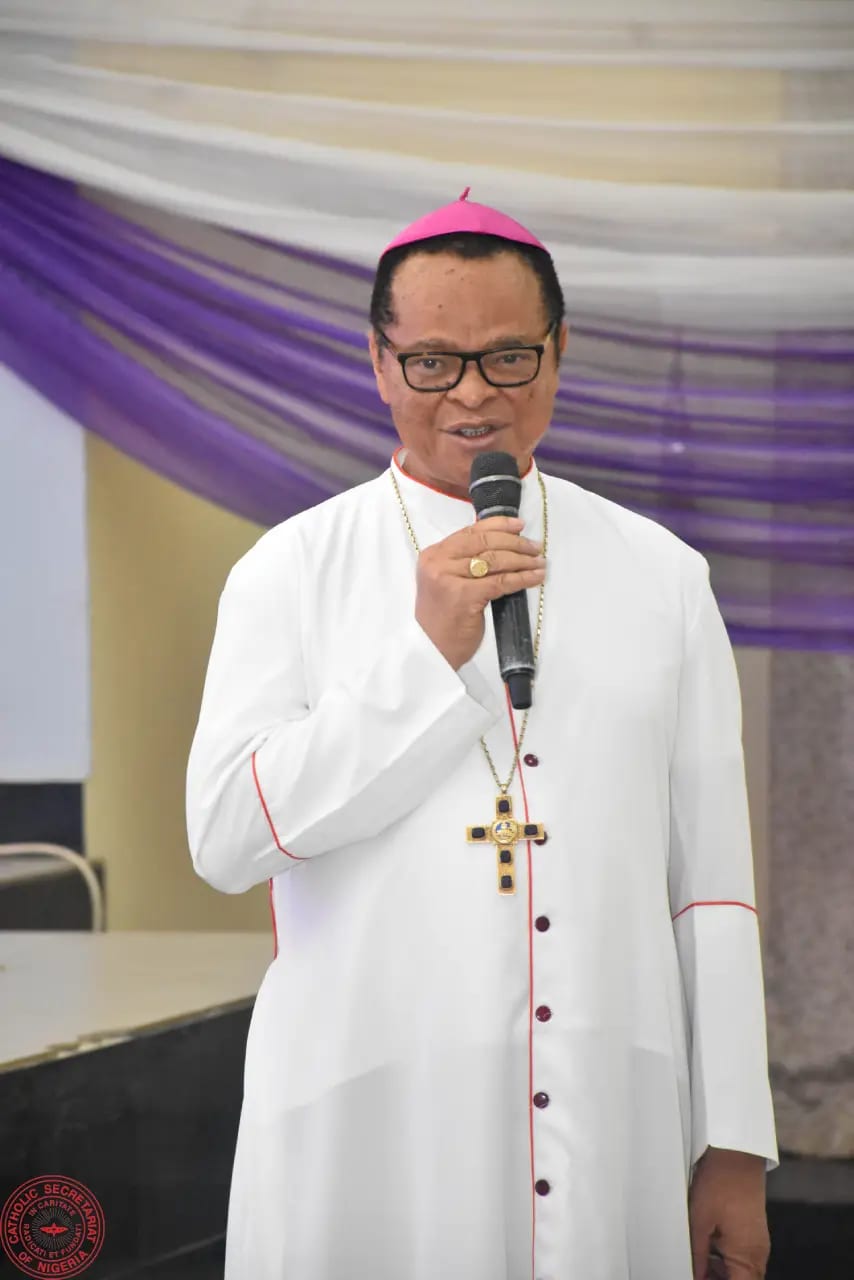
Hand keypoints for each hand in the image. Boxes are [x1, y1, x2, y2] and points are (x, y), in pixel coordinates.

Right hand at [414, 516, 545, 670]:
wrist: (433, 650)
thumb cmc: (443, 619)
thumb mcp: (447, 581)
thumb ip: (464, 563)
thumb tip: (502, 545)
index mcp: (433, 554)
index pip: (471, 531)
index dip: (499, 525)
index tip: (520, 526)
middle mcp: (438, 562)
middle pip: (485, 542)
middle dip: (515, 543)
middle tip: (535, 547)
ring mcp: (449, 578)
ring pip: (495, 560)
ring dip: (522, 559)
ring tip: (539, 562)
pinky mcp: (464, 596)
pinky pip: (501, 582)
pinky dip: (522, 578)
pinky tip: (536, 577)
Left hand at [689, 1148, 769, 1278]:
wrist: (736, 1153)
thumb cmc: (720, 1183)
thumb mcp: (699, 1222)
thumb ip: (697, 1256)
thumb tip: (694, 1275)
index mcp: (747, 1258)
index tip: (697, 1279)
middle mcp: (758, 1255)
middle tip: (694, 1271)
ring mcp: (757, 1242)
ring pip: (740, 1271)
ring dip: (720, 1273)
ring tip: (697, 1262)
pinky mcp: (753, 1231)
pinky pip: (741, 1256)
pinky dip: (725, 1259)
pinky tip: (706, 1249)